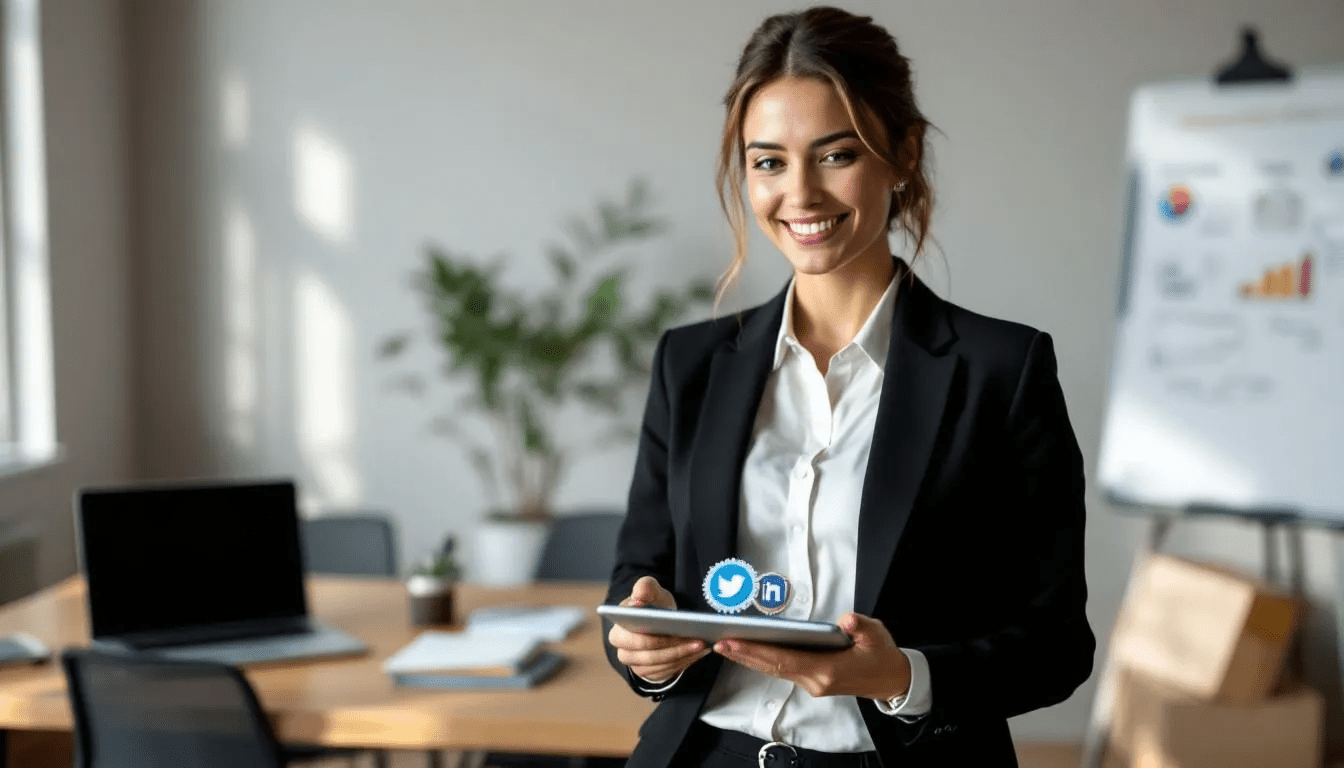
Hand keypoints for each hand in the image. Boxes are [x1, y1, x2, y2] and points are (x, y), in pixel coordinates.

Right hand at [608, 576, 710, 683]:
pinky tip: (698, 652)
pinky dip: (684, 662)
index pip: (635, 639)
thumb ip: (644, 587)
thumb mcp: (651, 591)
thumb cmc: (653, 605)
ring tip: (701, 645)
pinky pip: (667, 671)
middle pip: (649, 655)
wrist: (658, 621)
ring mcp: (635, 664)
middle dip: (675, 648)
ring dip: (683, 655)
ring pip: (660, 665)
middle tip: (697, 640)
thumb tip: (638, 598)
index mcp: (618, 631)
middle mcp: (623, 651)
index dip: (654, 637)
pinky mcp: (648, 673)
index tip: (677, 629)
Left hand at [714, 612, 910, 699]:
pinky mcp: (812, 681)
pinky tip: (749, 652)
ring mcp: (813, 683)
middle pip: (773, 668)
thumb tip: (845, 620)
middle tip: (719, 643)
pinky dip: (764, 661)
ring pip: (775, 671)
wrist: (892, 680)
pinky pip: (782, 671)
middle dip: (745, 655)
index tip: (736, 642)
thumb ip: (860, 626)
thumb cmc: (881, 655)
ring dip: (750, 659)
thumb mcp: (876, 636)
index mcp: (829, 670)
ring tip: (726, 646)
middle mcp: (815, 681)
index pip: (785, 660)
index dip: (758, 651)